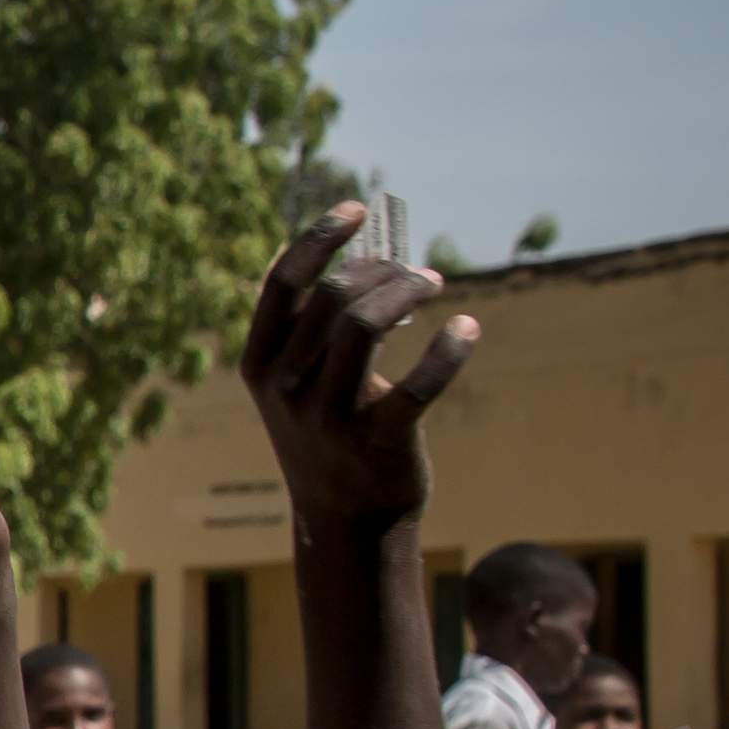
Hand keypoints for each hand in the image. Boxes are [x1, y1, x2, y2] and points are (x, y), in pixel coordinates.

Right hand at [234, 201, 470, 534]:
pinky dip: (450, 349)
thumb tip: (367, 256)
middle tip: (416, 273)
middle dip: (382, 268)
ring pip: (366, 324)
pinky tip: (467, 328)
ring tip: (435, 285)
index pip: (282, 283)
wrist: (346, 519)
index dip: (319, 238)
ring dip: (408, 291)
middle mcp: (287, 388)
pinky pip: (419, 385)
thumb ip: (316, 328)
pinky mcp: (379, 440)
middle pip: (334, 296)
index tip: (356, 209)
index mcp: (260, 366)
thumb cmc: (330, 433)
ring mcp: (329, 417)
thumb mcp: (301, 382)